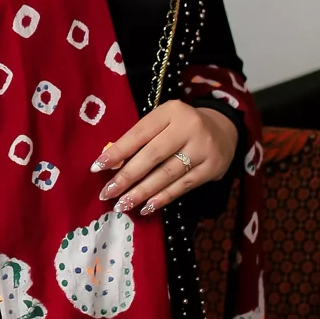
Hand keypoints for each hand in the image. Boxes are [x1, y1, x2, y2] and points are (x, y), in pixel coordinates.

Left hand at [92, 102, 237, 216]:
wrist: (223, 130)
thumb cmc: (180, 126)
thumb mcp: (162, 122)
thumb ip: (140, 138)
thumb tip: (110, 163)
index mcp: (171, 111)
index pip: (139, 133)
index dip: (118, 152)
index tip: (96, 167)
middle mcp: (189, 127)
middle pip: (152, 156)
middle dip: (127, 177)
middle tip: (107, 193)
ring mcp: (203, 148)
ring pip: (167, 174)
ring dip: (142, 192)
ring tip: (122, 204)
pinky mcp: (212, 168)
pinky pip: (183, 186)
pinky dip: (163, 198)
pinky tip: (146, 207)